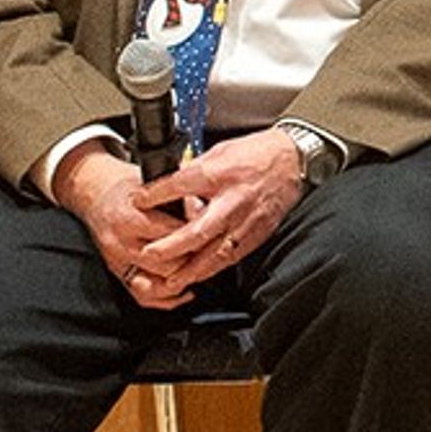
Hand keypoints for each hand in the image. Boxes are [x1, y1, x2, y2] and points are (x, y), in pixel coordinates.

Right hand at [54, 144, 201, 312]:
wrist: (95, 196)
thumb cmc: (128, 188)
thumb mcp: (151, 186)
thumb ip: (176, 200)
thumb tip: (203, 213)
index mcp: (129, 217)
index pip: (168, 233)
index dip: (193, 233)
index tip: (211, 230)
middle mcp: (121, 243)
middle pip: (164, 263)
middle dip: (191, 259)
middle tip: (211, 252)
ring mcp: (118, 262)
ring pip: (155, 285)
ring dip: (181, 280)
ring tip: (199, 271)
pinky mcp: (118, 274)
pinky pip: (143, 297)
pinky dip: (167, 299)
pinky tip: (185, 290)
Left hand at [130, 130, 307, 293]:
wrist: (292, 159)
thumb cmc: (256, 153)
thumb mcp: (220, 151)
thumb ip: (194, 170)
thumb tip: (168, 183)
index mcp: (219, 173)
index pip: (180, 186)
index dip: (155, 195)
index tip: (138, 202)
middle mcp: (231, 200)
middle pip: (195, 230)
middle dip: (169, 247)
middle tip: (148, 256)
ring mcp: (245, 220)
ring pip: (214, 252)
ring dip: (189, 269)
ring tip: (170, 280)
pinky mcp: (257, 232)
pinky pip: (232, 256)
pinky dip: (213, 268)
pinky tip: (199, 275)